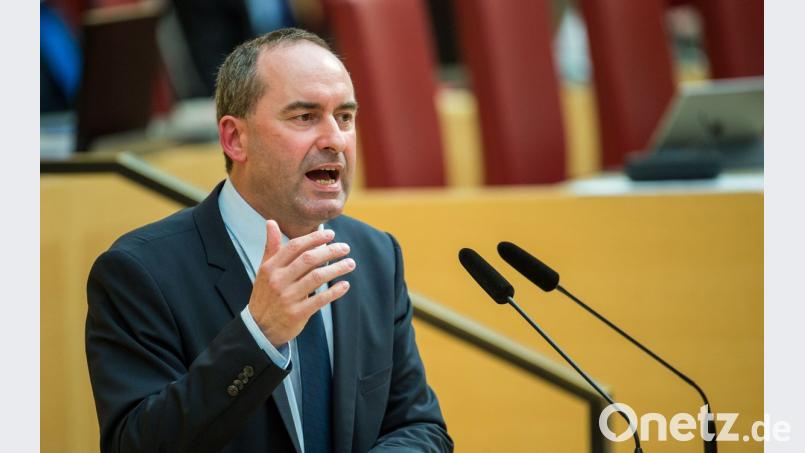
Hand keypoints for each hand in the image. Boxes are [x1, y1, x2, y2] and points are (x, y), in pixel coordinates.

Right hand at [248, 220, 355, 346]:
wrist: (259, 328)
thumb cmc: (265, 294)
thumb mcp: (264, 270)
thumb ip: (271, 247)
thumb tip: (271, 222)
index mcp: (271, 267)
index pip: (295, 247)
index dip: (314, 238)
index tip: (331, 234)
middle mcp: (278, 280)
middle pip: (309, 259)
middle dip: (330, 251)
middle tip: (345, 248)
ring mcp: (288, 297)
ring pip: (317, 277)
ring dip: (337, 269)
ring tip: (350, 263)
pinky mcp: (297, 313)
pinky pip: (320, 300)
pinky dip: (334, 292)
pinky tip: (345, 285)